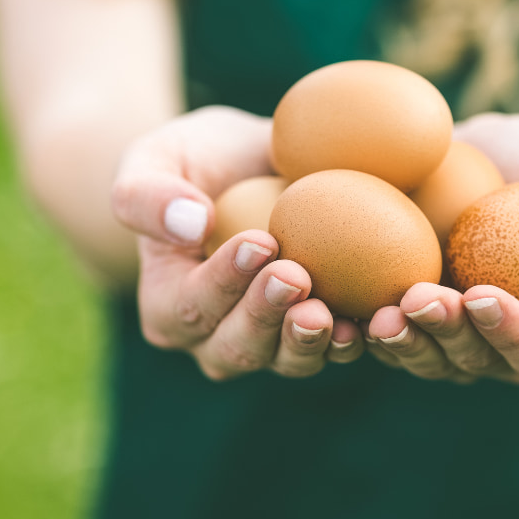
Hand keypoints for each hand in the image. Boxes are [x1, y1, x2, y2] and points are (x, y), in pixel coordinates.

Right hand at [111, 106, 364, 380]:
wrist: (252, 165)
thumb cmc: (193, 159)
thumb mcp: (152, 158)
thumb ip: (146, 194)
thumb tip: (192, 224)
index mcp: (168, 308)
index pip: (191, 305)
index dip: (223, 282)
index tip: (260, 241)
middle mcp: (215, 340)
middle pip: (239, 346)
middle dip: (267, 316)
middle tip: (296, 275)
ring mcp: (270, 344)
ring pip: (288, 359)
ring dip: (310, 340)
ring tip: (330, 312)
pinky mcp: (318, 334)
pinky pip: (334, 348)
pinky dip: (354, 339)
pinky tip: (372, 318)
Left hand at [362, 112, 518, 383]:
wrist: (496, 156)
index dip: (511, 332)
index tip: (483, 294)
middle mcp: (503, 349)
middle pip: (476, 363)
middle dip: (447, 338)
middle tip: (421, 299)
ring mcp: (453, 341)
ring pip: (427, 358)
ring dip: (403, 342)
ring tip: (381, 311)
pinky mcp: (410, 322)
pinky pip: (389, 335)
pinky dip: (365, 326)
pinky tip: (345, 305)